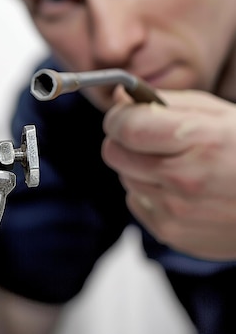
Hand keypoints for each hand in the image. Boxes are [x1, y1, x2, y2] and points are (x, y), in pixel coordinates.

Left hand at [102, 87, 235, 259]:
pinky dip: (149, 192)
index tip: (124, 114)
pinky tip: (181, 189)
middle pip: (114, 153)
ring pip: (125, 177)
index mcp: (200, 141)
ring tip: (177, 164)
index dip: (119, 117)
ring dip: (139, 167)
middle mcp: (184, 180)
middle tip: (148, 137)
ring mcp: (176, 213)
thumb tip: (118, 99)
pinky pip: (136, 202)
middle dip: (124, 141)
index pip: (126, 127)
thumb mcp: (219, 114)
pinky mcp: (171, 233)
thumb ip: (164, 103)